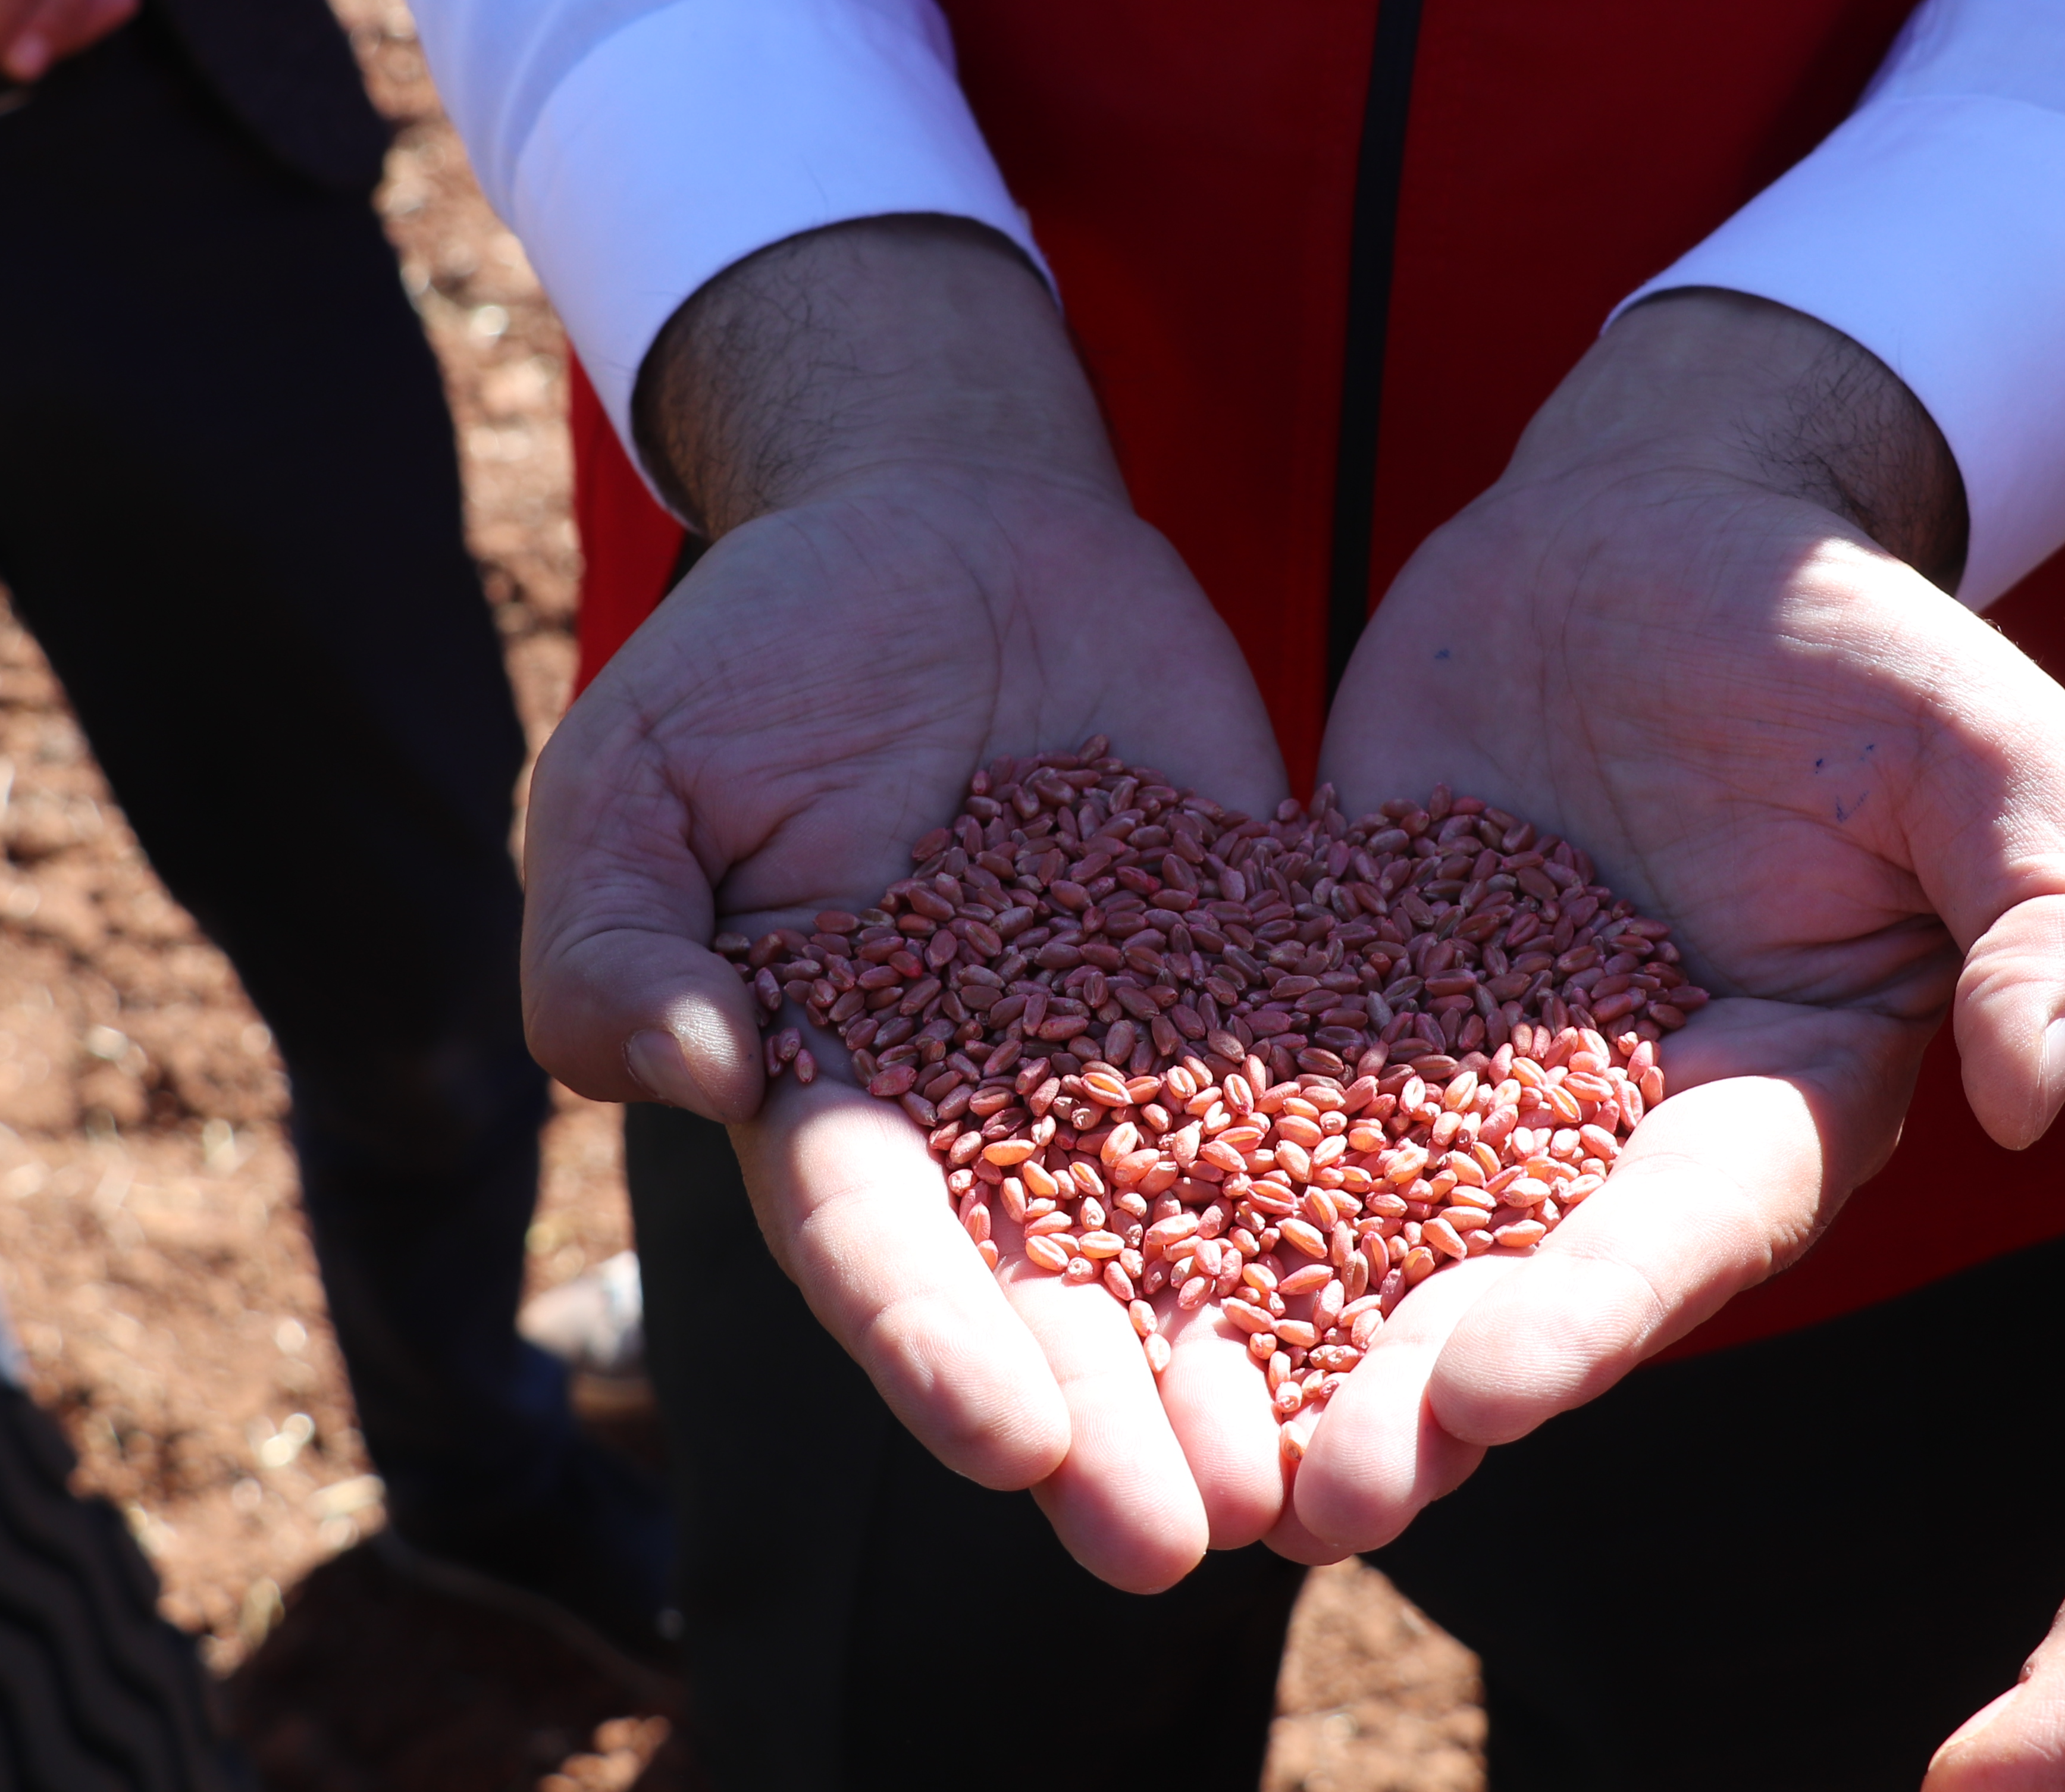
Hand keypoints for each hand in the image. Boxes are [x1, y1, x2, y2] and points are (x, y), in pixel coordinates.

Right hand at [520, 217, 1296, 1587]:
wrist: (948, 520)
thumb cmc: (761, 650)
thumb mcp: (637, 769)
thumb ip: (614, 930)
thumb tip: (689, 1069)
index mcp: (823, 1100)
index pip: (874, 1248)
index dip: (934, 1347)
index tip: (1009, 1442)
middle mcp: (984, 1121)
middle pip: (1045, 1301)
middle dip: (1106, 1431)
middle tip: (1180, 1544)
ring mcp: (1126, 1062)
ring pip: (1194, 1251)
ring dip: (1250, 1380)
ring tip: (1328, 1490)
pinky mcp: (1251, 988)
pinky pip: (1320, 1110)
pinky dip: (1377, 1214)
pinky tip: (1450, 1303)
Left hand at [1288, 290, 2064, 1554]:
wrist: (1662, 523)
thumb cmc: (1850, 631)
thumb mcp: (1988, 746)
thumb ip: (2047, 915)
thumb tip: (2034, 1084)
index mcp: (1771, 1100)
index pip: (1686, 1232)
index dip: (1596, 1312)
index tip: (1493, 1382)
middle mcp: (1612, 1120)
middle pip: (1517, 1281)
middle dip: (1422, 1395)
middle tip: (1321, 1497)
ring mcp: (1466, 1066)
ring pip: (1370, 1232)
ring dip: (1291, 1349)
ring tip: (1198, 1450)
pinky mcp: (1341, 985)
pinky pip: (1257, 1096)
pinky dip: (1183, 1180)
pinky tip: (1081, 1261)